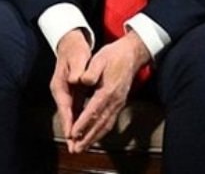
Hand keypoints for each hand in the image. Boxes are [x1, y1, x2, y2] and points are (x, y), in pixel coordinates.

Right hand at [50, 28, 92, 148]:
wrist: (70, 43)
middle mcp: (60, 91)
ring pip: (70, 115)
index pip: (65, 107)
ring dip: (74, 131)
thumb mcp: (77, 57)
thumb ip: (78, 69)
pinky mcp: (71, 93)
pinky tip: (83, 131)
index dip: (69, 122)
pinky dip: (78, 122)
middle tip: (74, 149)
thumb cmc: (75, 50)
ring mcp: (65, 93)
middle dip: (70, 133)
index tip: (71, 135)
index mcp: (60, 85)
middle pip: (66, 115)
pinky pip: (75, 111)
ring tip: (78, 146)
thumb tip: (77, 79)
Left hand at [65, 32, 151, 152]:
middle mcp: (114, 101)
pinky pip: (109, 122)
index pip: (93, 111)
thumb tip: (81, 80)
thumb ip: (90, 71)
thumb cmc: (113, 56)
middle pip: (99, 124)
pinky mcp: (119, 104)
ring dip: (93, 138)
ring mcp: (118, 104)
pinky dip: (101, 132)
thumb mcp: (99, 59)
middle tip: (76, 149)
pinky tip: (94, 137)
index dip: (82, 123)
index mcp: (107, 91)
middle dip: (87, 137)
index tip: (73, 133)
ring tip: (82, 147)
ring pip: (105, 125)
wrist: (132, 55)